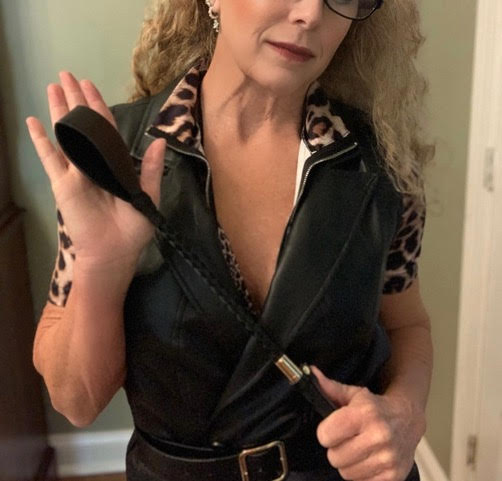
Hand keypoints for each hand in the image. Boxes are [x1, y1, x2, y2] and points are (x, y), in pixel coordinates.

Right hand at [26, 71, 165, 266]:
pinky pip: (51, 158)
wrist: (116, 250)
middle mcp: (94, 163)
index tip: (89, 85)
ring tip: (51, 87)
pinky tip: (33, 122)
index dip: (97, 106)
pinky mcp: (64, 184)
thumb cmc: (134, 226)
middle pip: (83, 124)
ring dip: (59, 111)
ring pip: (66, 134)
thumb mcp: (148, 195)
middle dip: (75, 99)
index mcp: (114, 164)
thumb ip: (153, 168)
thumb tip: (160, 140)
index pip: (104, 128)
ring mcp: (77, 172)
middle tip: (66, 75)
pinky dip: (42, 141)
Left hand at [313, 366, 424, 480]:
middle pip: (334, 457)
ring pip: (346, 473)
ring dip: (348, 463)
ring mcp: (387, 459)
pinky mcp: (394, 476)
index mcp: (365, 414)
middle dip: (337, 449)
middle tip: (347, 440)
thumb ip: (330, 387)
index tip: (333, 429)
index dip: (326, 432)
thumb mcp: (354, 394)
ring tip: (358, 449)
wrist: (408, 420)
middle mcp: (378, 436)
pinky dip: (362, 474)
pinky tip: (368, 459)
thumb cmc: (376, 407)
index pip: (326, 435)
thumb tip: (311, 373)